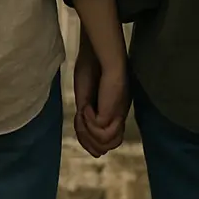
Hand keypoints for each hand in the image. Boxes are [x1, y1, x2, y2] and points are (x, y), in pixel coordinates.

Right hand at [73, 43, 127, 157]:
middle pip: (107, 144)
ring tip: (81, 112)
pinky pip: (98, 129)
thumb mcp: (85, 96)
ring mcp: (117, 114)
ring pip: (104, 142)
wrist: (98, 53)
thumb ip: (85, 115)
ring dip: (87, 131)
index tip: (82, 139)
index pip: (108, 139)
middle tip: (79, 123)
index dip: (93, 143)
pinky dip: (88, 120)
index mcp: (114, 110)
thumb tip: (83, 132)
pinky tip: (85, 107)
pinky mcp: (113, 112)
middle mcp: (118, 115)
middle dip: (89, 141)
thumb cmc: (91, 68)